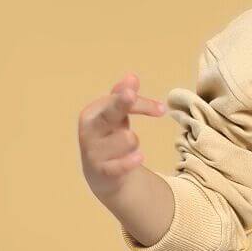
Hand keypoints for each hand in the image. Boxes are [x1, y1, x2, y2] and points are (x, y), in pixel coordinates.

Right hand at [78, 73, 165, 200]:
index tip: (162, 109)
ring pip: (128, 139)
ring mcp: (93, 151)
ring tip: (126, 149)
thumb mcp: (115, 115)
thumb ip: (123, 96)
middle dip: (120, 103)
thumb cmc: (110, 136)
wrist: (101, 174)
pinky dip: (132, 161)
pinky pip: (121, 164)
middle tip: (131, 94)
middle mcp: (89, 130)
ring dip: (134, 144)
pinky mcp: (101, 171)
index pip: (119, 101)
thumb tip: (132, 77)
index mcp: (92, 113)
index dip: (140, 103)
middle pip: (110, 113)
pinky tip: (139, 157)